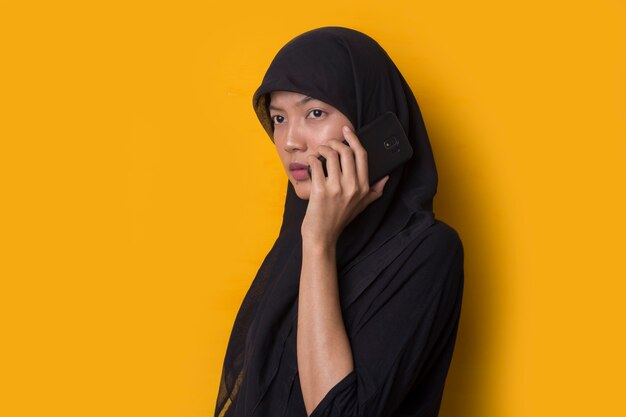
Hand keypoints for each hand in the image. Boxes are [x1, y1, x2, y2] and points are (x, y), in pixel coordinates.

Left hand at [301, 125, 389, 246]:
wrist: (322, 236)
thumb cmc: (340, 219)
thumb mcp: (362, 206)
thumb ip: (374, 191)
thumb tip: (386, 177)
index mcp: (364, 187)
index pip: (362, 155)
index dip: (354, 139)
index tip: (347, 130)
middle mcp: (352, 186)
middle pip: (346, 152)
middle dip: (335, 142)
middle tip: (329, 144)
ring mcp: (336, 188)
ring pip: (330, 155)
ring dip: (322, 149)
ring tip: (319, 153)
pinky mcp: (320, 190)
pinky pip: (316, 164)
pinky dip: (312, 159)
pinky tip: (310, 162)